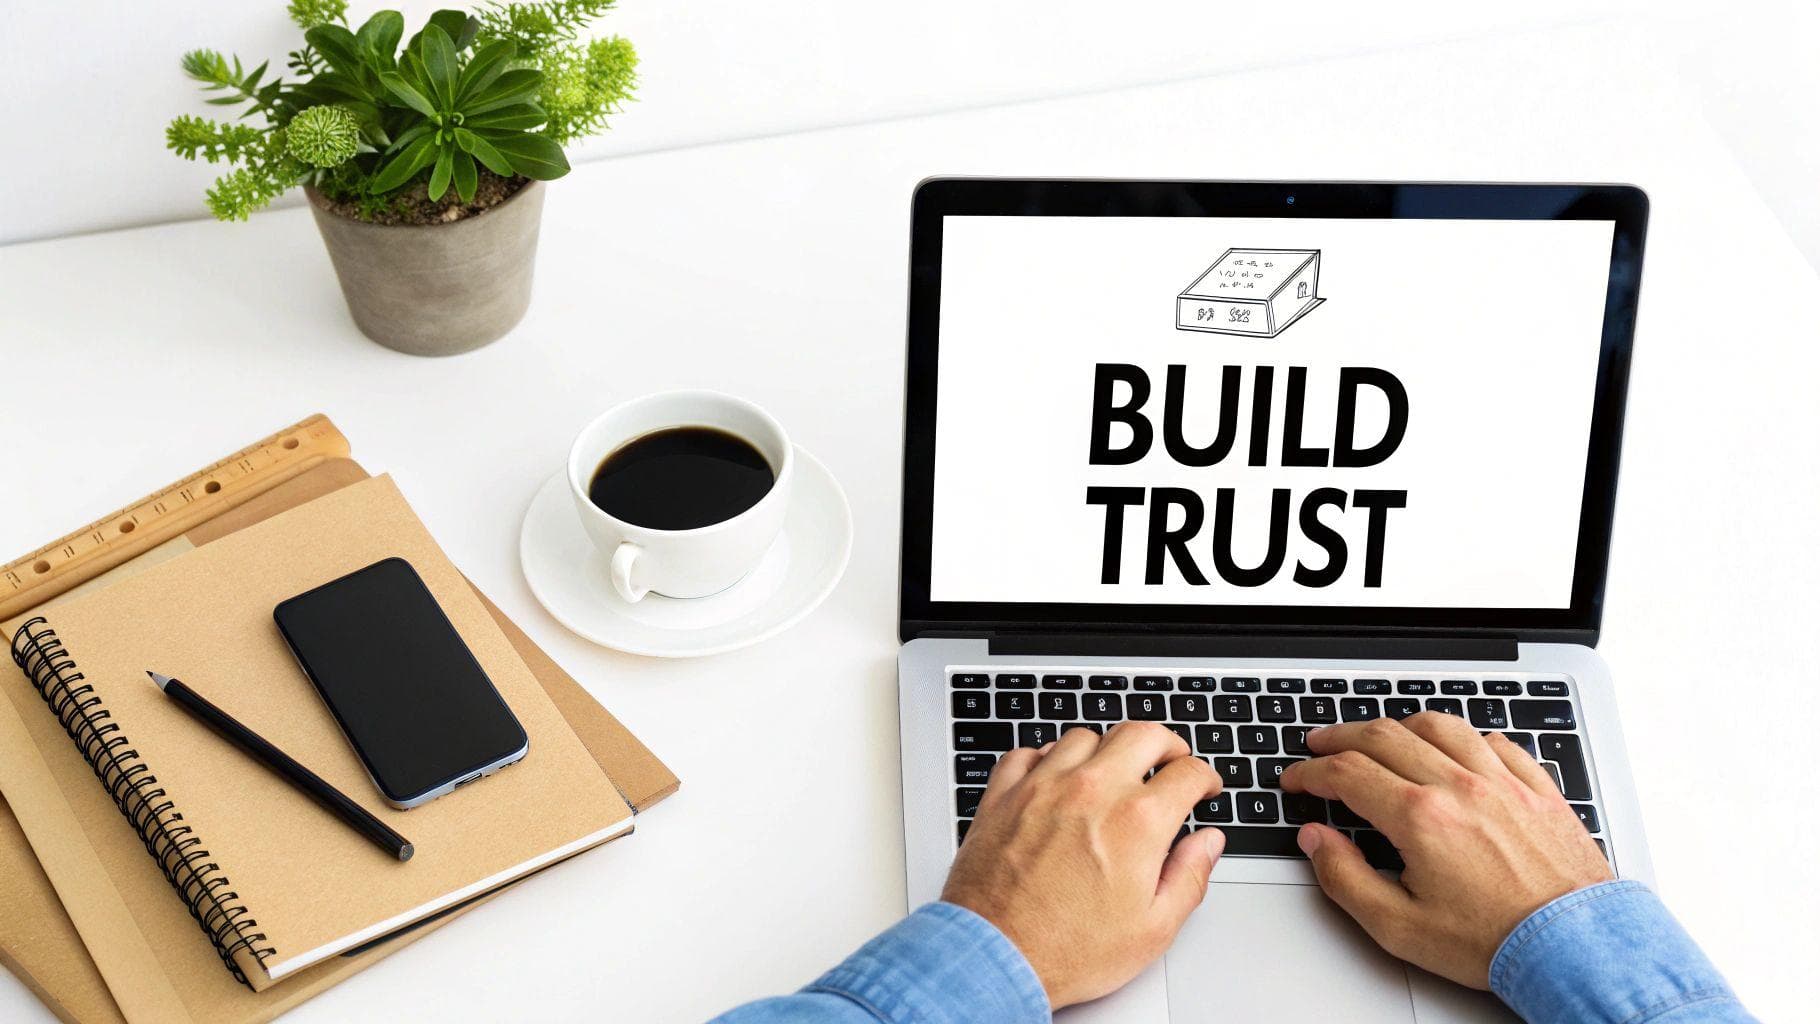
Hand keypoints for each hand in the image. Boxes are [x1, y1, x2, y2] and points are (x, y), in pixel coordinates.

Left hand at [942, 722, 1225, 1007]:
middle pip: (1142, 734)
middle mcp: (1092, 790)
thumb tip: (1208, 844)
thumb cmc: (1068, 950)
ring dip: (1107, 749)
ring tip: (1112, 772)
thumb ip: (1190, 876)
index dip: (1206, 777)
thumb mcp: (1153, 929)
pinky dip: (1048, 758)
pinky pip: (1029, 752)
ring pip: (1085, 736)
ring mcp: (1043, 786)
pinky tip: (1055, 778)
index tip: (1204, 787)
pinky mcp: (1004, 794)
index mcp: (1137, 821)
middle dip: (1167, 744)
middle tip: (1171, 761)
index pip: (1188, 771)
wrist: (995, 958)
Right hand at [1280, 712, 1612, 988]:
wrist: (1577, 948)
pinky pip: (1496, 741)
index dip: (1311, 772)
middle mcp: (1460, 787)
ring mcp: (1503, 782)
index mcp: (1421, 817)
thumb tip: (1317, 841)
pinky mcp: (1538, 789)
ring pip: (1440, 726)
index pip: (1347, 773)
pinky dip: (1464, 736)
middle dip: (1341, 738)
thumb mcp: (1400, 927)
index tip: (1298, 780)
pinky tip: (1456, 747)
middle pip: (1385, 736)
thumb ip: (1346, 879)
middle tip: (1321, 746)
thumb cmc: (1496, 942)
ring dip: (1399, 724)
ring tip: (1380, 733)